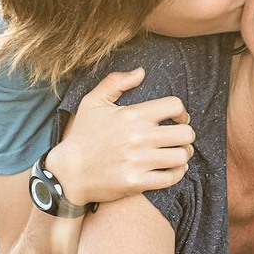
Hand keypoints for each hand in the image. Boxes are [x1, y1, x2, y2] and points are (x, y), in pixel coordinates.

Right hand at [46, 69, 194, 205]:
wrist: (67, 173)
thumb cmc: (83, 136)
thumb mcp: (92, 103)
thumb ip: (115, 82)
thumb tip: (141, 72)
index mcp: (131, 116)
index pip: (174, 106)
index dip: (182, 112)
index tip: (178, 119)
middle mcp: (137, 137)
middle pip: (185, 133)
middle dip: (186, 135)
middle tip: (179, 139)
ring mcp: (137, 161)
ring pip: (181, 155)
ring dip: (183, 154)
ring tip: (177, 153)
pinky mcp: (136, 182)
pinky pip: (171, 178)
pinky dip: (177, 173)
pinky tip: (171, 168)